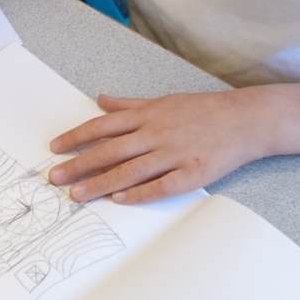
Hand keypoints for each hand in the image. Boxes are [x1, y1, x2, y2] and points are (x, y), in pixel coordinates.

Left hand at [47, 89, 266, 203]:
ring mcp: (173, 154)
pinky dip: (139, 193)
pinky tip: (120, 200)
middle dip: (79, 165)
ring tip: (77, 195)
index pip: (102, 126)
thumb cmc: (202, 110)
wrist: (245, 119)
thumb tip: (100, 99)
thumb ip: (129, 105)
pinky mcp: (192, 172)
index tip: (54, 147)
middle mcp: (155, 133)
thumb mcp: (162, 101)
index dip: (76, 137)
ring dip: (100, 184)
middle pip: (109, 151)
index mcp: (147, 115)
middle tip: (54, 177)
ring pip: (130, 171)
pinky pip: (161, 186)